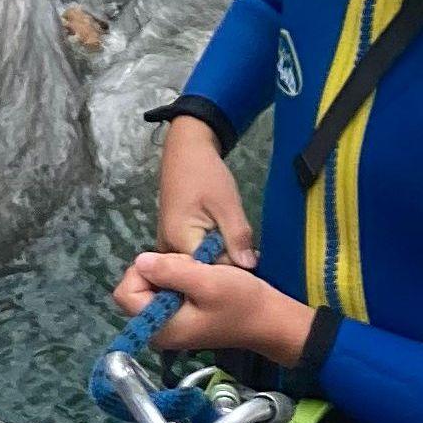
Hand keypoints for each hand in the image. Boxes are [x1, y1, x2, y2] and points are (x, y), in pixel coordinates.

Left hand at [113, 252, 314, 363]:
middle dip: (158, 271)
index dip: (143, 272)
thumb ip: (171, 272)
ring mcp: (167, 323)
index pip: (125, 293)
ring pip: (150, 286)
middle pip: (135, 288)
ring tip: (199, 275)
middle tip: (190, 270)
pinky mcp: (178, 316)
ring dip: (171, 273)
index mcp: (160, 327)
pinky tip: (200, 280)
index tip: (173, 267)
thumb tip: (139, 261)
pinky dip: (179, 279)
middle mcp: (157, 329)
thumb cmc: (241, 301)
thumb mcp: (207, 282)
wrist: (269, 319)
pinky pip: (164, 291)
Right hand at [155, 119, 257, 267]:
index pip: (208, 271)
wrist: (186, 151)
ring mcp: (169, 246)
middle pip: (201, 271)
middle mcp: (168, 249)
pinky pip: (195, 255)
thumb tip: (249, 267)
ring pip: (199, 264)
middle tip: (252, 254)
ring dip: (221, 258)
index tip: (253, 262)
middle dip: (227, 265)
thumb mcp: (227, 204)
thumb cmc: (205, 173)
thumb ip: (237, 236)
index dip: (231, 270)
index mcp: (179, 241)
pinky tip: (228, 244)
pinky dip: (212, 251)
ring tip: (242, 248)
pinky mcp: (174, 241)